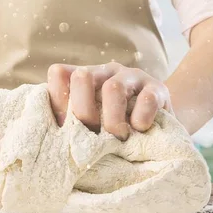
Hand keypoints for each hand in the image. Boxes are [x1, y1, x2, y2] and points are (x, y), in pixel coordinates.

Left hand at [47, 62, 170, 139]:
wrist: (160, 127)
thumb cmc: (116, 129)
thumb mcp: (91, 124)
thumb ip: (72, 123)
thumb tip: (51, 140)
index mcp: (85, 79)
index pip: (59, 74)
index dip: (58, 100)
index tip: (65, 127)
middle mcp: (106, 72)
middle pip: (82, 78)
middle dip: (84, 113)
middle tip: (94, 135)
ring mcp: (132, 77)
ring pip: (113, 88)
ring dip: (113, 120)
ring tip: (119, 137)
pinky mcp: (158, 89)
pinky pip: (147, 99)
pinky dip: (140, 119)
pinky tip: (140, 129)